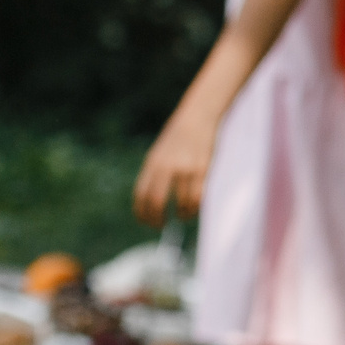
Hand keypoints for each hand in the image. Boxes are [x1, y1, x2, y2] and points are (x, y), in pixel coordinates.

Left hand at [132, 107, 216, 225]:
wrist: (197, 118)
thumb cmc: (177, 140)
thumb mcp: (159, 155)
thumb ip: (154, 175)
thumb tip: (151, 203)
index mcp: (152, 164)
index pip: (141, 195)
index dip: (141, 213)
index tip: (145, 222)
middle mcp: (166, 167)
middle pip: (156, 202)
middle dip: (157, 219)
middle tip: (161, 225)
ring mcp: (185, 169)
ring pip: (181, 204)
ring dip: (182, 215)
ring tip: (183, 215)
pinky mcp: (203, 170)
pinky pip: (198, 198)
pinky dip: (195, 208)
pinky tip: (195, 207)